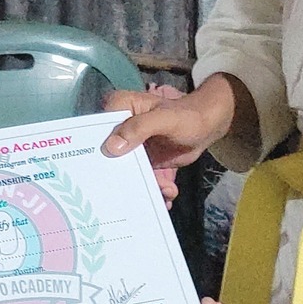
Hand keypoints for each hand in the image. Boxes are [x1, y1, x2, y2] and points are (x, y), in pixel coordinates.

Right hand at [102, 79, 231, 202]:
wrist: (207, 126)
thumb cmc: (186, 116)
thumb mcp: (164, 119)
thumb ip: (139, 128)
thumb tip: (111, 148)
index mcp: (118, 108)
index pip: (96, 130)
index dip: (95, 152)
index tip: (101, 174)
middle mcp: (118, 127)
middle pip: (107, 156)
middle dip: (123, 178)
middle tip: (137, 193)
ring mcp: (129, 146)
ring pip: (126, 171)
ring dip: (145, 186)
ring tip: (165, 191)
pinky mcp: (142, 160)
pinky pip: (140, 178)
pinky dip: (154, 188)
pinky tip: (167, 194)